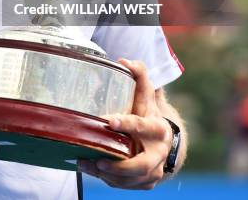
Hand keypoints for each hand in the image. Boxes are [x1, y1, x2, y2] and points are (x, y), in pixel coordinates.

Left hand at [78, 59, 171, 189]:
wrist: (162, 141)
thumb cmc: (147, 113)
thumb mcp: (145, 95)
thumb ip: (139, 76)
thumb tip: (124, 60)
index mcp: (158, 128)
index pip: (141, 126)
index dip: (126, 124)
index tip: (107, 121)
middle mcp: (159, 152)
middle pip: (141, 164)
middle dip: (119, 165)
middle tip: (98, 160)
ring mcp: (154, 170)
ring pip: (132, 179)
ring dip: (109, 175)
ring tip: (85, 164)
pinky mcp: (146, 182)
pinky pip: (126, 186)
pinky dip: (109, 181)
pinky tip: (92, 170)